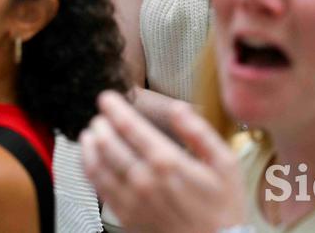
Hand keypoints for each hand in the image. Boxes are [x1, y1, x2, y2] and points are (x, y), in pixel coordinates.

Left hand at [81, 91, 245, 232]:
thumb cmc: (223, 207)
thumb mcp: (225, 164)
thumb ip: (199, 132)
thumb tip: (178, 108)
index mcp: (167, 162)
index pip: (130, 127)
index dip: (114, 108)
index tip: (107, 98)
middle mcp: (145, 180)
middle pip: (108, 143)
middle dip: (101, 124)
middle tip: (101, 116)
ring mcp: (133, 200)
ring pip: (98, 165)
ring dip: (90, 145)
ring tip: (90, 133)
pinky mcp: (126, 216)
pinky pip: (98, 188)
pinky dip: (89, 168)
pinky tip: (90, 158)